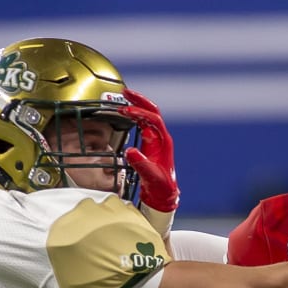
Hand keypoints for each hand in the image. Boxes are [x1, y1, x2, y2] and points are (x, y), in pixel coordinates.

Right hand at [120, 88, 178, 234]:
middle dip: (140, 100)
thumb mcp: (151, 176)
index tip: (126, 111)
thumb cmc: (161, 187)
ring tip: (123, 97)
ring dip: (137, 105)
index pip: (154, 120)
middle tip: (126, 92)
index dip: (140, 113)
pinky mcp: (149, 143)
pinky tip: (125, 112)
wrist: (163, 195)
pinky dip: (134, 115)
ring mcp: (156, 139)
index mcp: (164, 142)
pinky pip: (143, 123)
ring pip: (147, 115)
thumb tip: (129, 151)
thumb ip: (141, 164)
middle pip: (152, 111)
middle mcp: (161, 138)